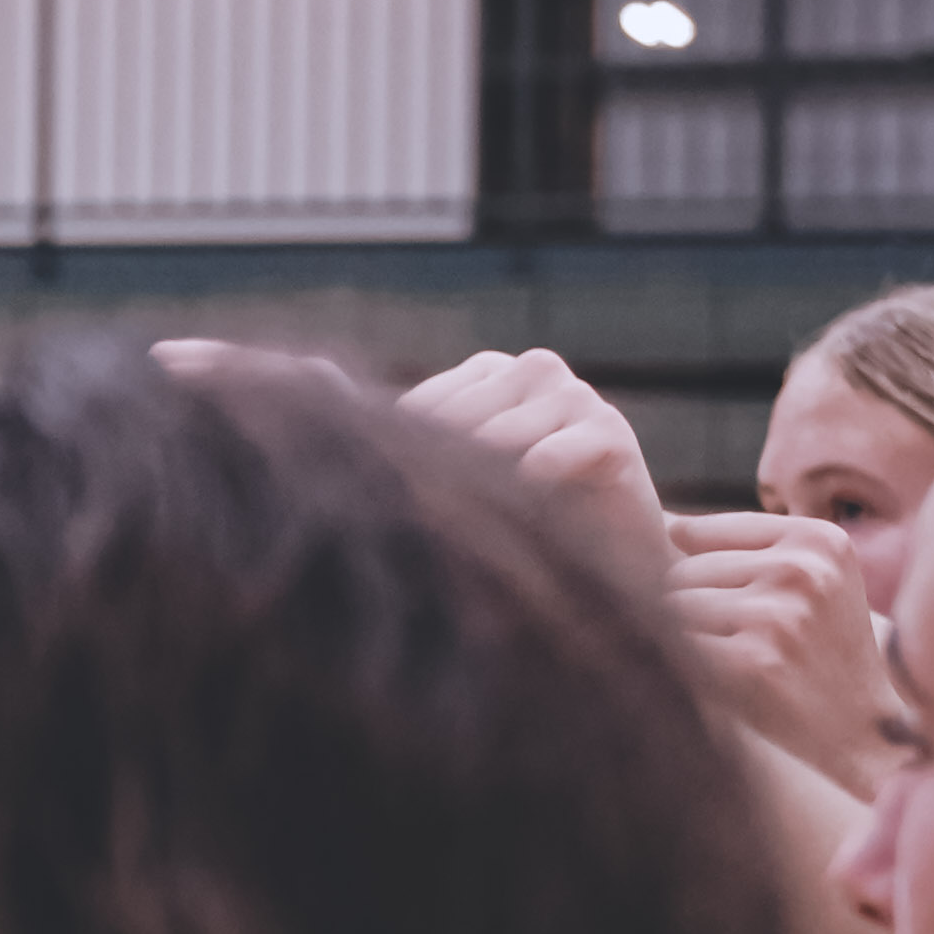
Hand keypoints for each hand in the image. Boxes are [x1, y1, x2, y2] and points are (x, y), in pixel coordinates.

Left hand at [397, 344, 677, 595]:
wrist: (612, 561)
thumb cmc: (529, 520)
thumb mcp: (463, 483)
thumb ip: (407, 446)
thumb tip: (321, 381)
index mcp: (490, 372)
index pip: (423, 406)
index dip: (404, 460)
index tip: (400, 503)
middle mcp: (532, 371)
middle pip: (458, 420)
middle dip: (441, 474)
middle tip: (435, 521)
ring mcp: (575, 396)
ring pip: (500, 435)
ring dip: (484, 484)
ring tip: (481, 524)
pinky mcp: (611, 431)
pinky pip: (556, 448)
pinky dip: (540, 470)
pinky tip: (531, 487)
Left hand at [666, 508, 901, 794]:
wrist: (865, 730)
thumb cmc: (822, 650)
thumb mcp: (811, 579)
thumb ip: (742, 545)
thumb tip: (664, 523)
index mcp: (818, 539)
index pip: (698, 532)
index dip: (698, 577)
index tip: (734, 606)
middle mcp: (801, 569)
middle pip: (680, 572)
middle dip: (696, 610)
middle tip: (746, 644)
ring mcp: (778, 615)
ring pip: (673, 608)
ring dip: (690, 640)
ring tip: (744, 662)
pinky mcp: (754, 662)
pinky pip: (676, 648)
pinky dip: (689, 669)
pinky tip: (735, 684)